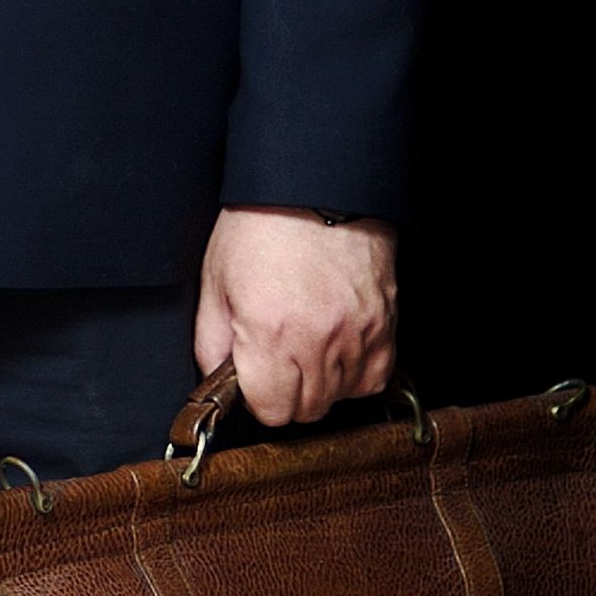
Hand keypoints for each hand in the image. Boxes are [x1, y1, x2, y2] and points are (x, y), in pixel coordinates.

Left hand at [193, 208, 398, 428]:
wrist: (315, 184)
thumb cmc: (263, 224)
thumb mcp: (216, 281)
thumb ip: (211, 341)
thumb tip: (217, 378)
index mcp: (270, 331)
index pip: (272, 411)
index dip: (259, 399)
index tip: (255, 380)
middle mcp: (317, 338)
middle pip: (309, 409)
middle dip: (288, 395)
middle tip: (277, 362)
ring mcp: (357, 332)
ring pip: (343, 396)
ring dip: (323, 384)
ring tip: (307, 349)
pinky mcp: (384, 321)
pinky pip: (375, 374)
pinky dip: (357, 372)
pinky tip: (337, 349)